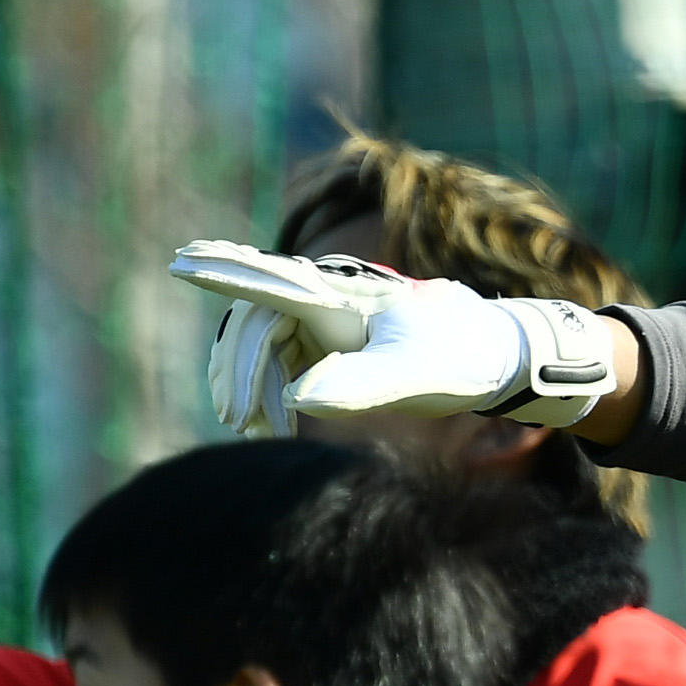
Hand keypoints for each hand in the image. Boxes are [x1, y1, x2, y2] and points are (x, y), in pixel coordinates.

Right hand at [177, 242, 616, 438]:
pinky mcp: (339, 342)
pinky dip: (271, 389)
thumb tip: (300, 398)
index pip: (272, 282)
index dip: (225, 270)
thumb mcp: (414, 374)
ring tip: (249, 426)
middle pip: (257, 321)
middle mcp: (331, 301)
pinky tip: (271, 424)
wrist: (503, 358)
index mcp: (343, 299)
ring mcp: (332, 321)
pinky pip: (284, 359)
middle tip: (234, 417)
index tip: (181, 259)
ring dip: (251, 382)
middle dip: (239, 368)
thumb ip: (357, 383)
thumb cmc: (461, 358)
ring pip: (265, 343)